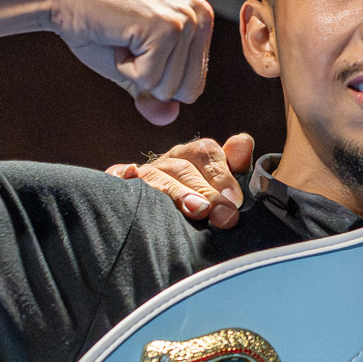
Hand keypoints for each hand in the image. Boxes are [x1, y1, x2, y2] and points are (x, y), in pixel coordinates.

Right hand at [39, 0, 214, 125]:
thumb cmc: (98, 30)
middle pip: (187, 92)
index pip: (193, 87)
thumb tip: (169, 118)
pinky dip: (125, 67)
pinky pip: (148, 80)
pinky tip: (118, 36)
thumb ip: (156, 96)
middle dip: (150, 81)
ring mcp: (184, 22)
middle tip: (130, 45)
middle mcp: (200, 17)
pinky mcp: (164, 29)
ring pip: (167, 89)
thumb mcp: (134, 70)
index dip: (157, 81)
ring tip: (123, 39)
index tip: (138, 49)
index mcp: (201, 23)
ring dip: (135, 72)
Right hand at [108, 133, 253, 227]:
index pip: (206, 152)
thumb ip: (234, 166)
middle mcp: (167, 162)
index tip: (235, 199)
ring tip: (196, 209)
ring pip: (157, 176)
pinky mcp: (119, 184)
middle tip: (224, 215)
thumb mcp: (219, 186)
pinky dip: (122, 174)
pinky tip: (127, 176)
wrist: (153, 220)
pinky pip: (118, 177)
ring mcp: (142, 174)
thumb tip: (244, 142)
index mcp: (191, 157)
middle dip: (206, 191)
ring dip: (176, 191)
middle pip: (184, 167)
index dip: (222, 173)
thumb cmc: (195, 203)